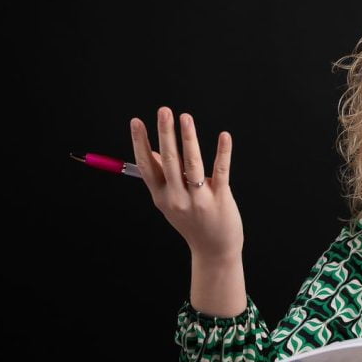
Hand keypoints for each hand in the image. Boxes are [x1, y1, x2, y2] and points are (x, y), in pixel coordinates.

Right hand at [130, 107, 243, 261]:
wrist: (214, 251)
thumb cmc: (192, 222)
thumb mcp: (171, 203)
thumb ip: (163, 178)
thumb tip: (154, 150)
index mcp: (161, 196)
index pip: (147, 166)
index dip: (140, 143)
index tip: (136, 122)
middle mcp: (177, 197)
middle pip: (169, 161)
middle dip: (165, 134)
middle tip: (163, 111)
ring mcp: (199, 199)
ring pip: (192, 164)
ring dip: (188, 138)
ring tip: (185, 117)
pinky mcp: (220, 198)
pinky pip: (221, 171)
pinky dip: (223, 152)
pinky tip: (224, 136)